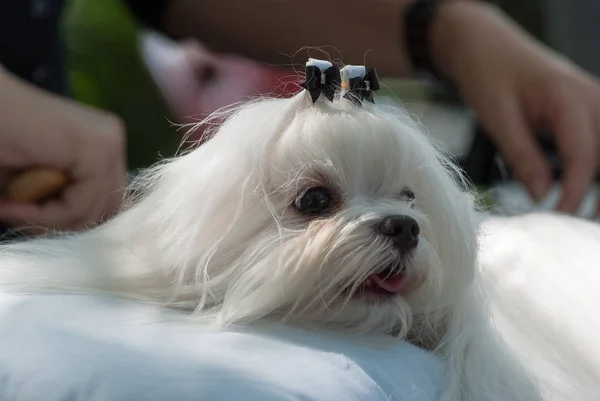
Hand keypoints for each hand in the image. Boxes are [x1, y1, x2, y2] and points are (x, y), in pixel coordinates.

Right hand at [0, 67, 127, 232]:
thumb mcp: (39, 181)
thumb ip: (68, 203)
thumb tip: (89, 242)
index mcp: (104, 146)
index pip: (107, 203)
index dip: (69, 221)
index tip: (26, 219)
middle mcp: (112, 141)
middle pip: (106, 211)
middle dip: (61, 224)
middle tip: (18, 215)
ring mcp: (108, 143)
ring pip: (94, 213)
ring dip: (46, 221)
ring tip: (10, 206)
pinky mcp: (96, 150)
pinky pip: (80, 206)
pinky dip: (42, 215)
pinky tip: (11, 203)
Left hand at [432, 1, 599, 214]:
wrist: (484, 45)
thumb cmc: (488, 74)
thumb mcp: (497, 117)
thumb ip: (522, 156)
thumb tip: (543, 196)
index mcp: (568, 97)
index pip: (583, 155)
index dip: (576, 193)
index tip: (562, 219)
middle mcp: (592, 97)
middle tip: (582, 226)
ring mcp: (595, 101)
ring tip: (586, 217)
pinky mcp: (589, 108)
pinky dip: (597, 168)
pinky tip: (586, 193)